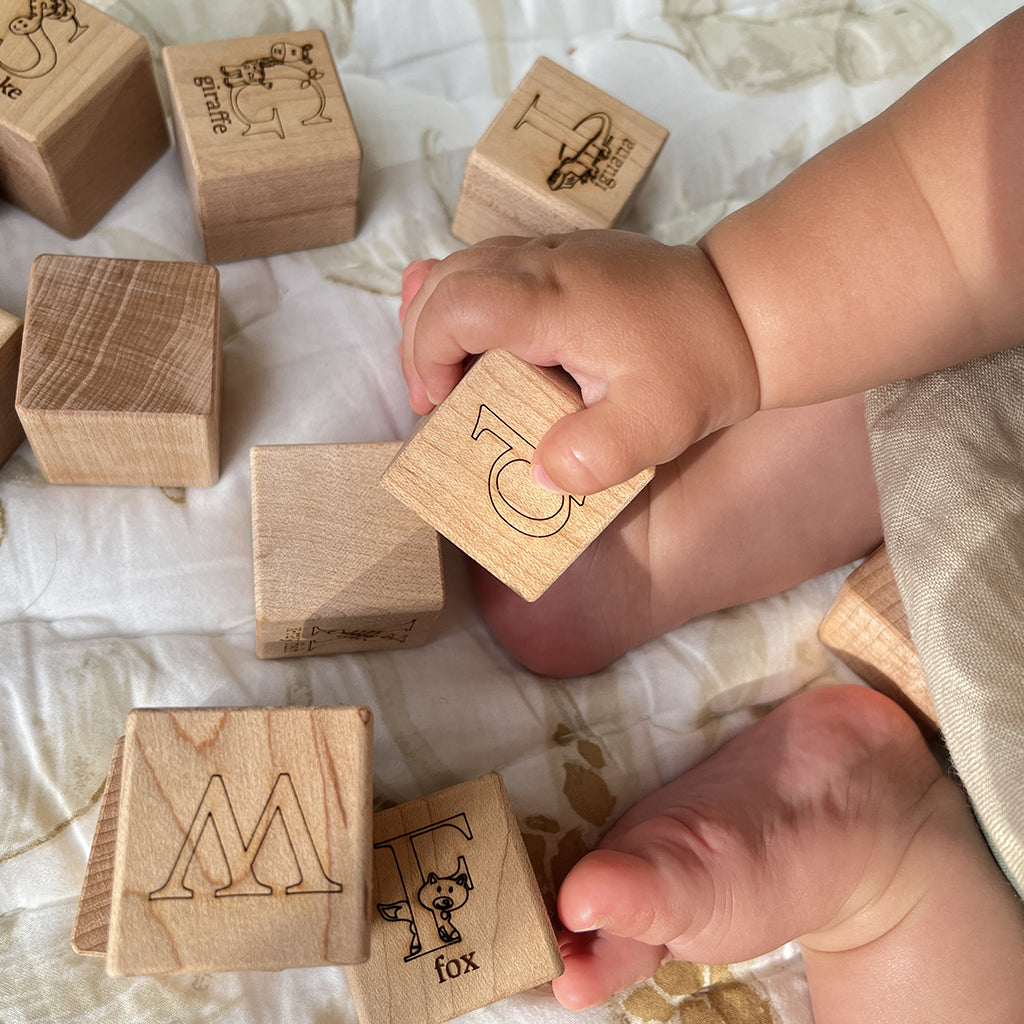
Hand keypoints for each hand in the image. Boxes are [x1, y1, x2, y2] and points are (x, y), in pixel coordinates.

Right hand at [399, 230, 759, 494]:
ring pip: (461, 264)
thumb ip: (595, 455)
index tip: (443, 402)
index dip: (429, 353)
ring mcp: (554, 249)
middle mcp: (546, 260)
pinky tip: (476, 341)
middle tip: (433, 402)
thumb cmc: (701, 364)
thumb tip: (538, 474)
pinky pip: (490, 263)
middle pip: (445, 279)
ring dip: (438, 318)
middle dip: (420, 340)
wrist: (745, 309)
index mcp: (557, 300)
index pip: (457, 306)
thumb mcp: (656, 426)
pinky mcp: (564, 255)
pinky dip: (465, 300)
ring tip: (446, 377)